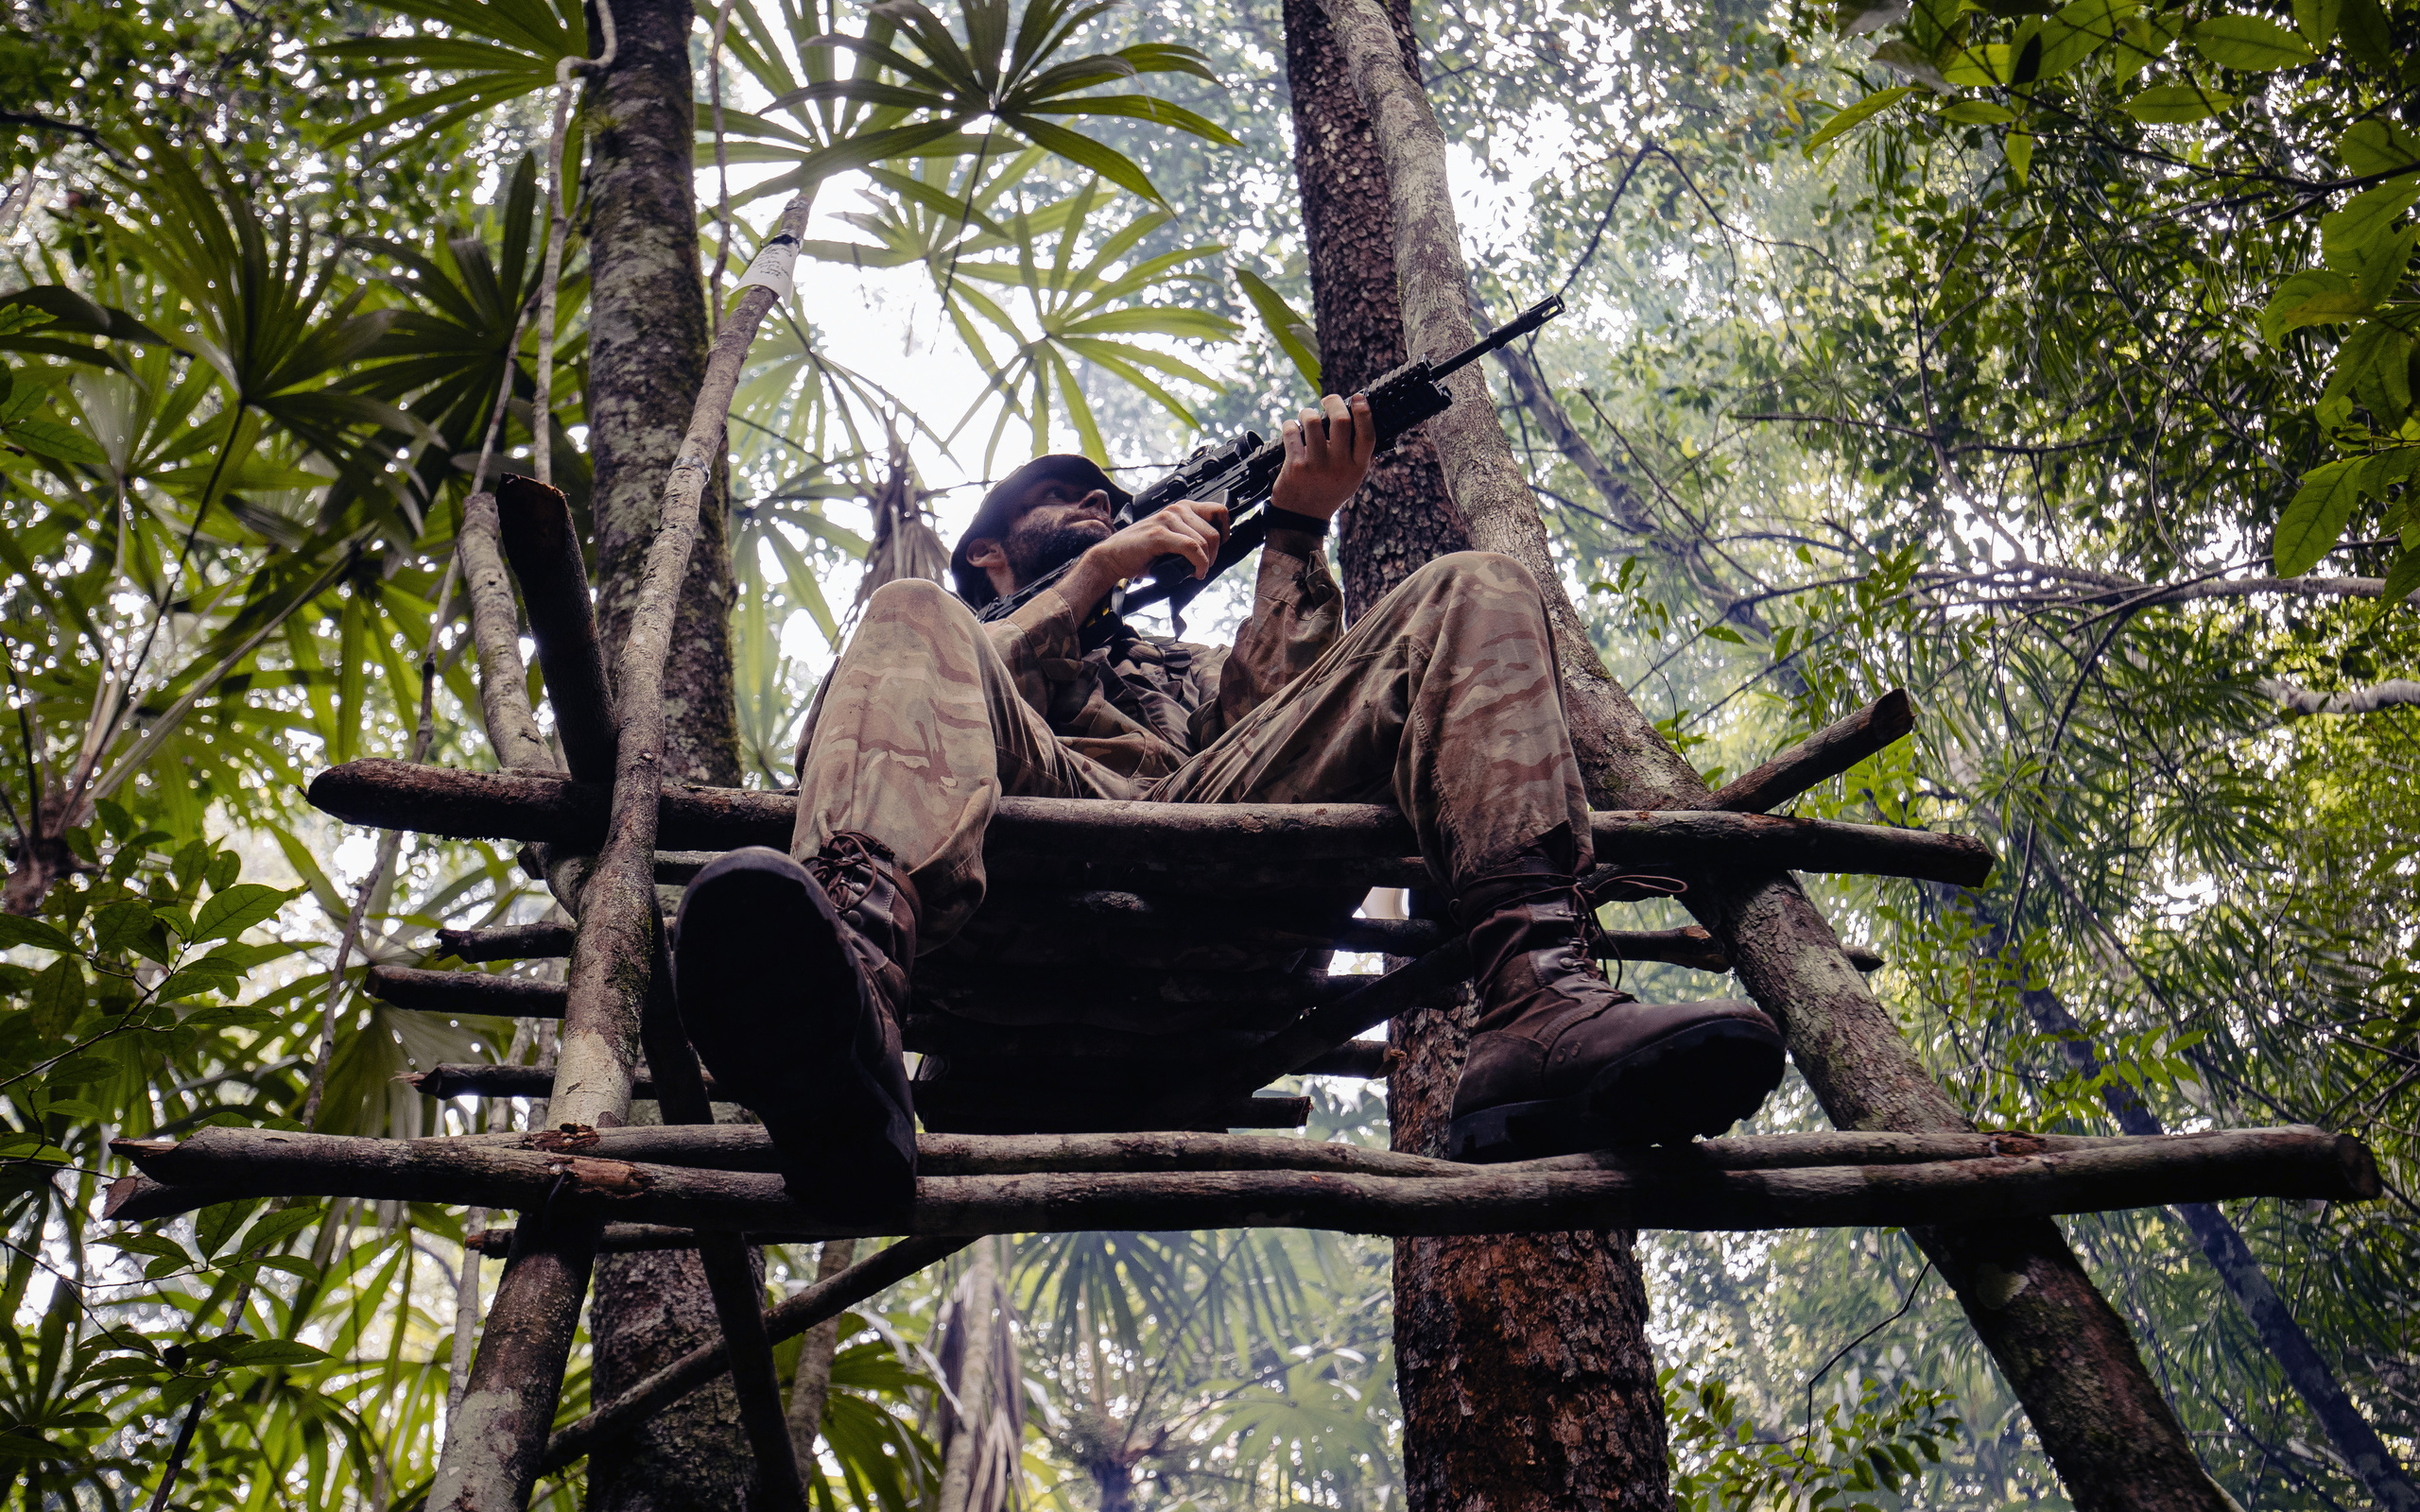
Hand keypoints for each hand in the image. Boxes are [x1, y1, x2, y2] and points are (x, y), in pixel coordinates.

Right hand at [1058, 496, 1231, 617]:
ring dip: (1206, 562)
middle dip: (1215, 554)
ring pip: (1204, 542)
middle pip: (1214, 531)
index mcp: (1181, 508)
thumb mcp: (1171, 539)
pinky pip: (1192, 549)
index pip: (1219, 510)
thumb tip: (1215, 549)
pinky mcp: (1159, 535)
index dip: (1226, 530)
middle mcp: (1176, 510)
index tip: (1222, 546)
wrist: (1112, 557)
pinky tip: (1196, 573)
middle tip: (1204, 566)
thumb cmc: (1141, 551)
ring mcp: (1167, 520)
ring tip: (1196, 571)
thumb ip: (1190, 537)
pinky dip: (1199, 564)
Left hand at [1269, 392, 1375, 521]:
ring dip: (1307, 412)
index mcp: (1358, 468)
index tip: (1358, 397)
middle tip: (1328, 400)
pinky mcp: (1296, 466)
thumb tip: (1358, 419)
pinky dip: (1290, 425)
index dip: (1364, 412)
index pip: (1367, 434)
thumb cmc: (1328, 492)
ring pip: (1313, 422)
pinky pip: (1292, 433)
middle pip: (1341, 421)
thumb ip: (1356, 454)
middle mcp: (1340, 466)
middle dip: (1333, 402)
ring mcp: (1317, 466)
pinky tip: (1291, 427)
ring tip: (1306, 415)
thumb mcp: (1351, 479)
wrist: (1302, 518)